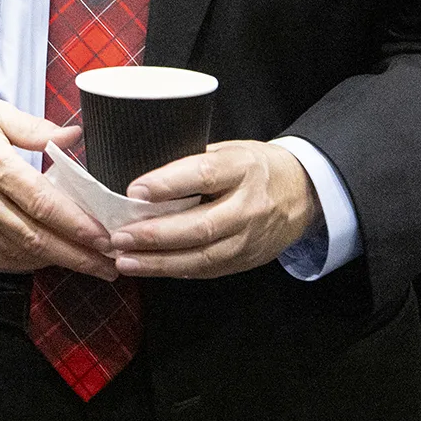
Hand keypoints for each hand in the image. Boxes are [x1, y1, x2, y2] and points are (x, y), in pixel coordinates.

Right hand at [0, 90, 114, 278]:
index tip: (105, 237)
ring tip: (90, 266)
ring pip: (17, 252)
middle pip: (35, 237)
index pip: (41, 203)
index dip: (76, 224)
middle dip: (77, 255)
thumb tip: (74, 136)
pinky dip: (25, 262)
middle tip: (111, 264)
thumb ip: (35, 128)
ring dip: (56, 263)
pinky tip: (48, 260)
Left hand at [108, 141, 319, 279]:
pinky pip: (206, 269)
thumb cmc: (254, 166)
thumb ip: (191, 162)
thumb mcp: (228, 150)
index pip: (204, 175)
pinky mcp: (246, 259)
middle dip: (155, 235)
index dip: (168, 184)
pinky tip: (148, 267)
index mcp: (242, 168)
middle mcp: (249, 206)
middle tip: (119, 236)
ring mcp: (249, 238)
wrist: (302, 192)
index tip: (134, 190)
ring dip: (158, 262)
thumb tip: (142, 178)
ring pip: (201, 256)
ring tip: (124, 260)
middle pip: (200, 226)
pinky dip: (174, 270)